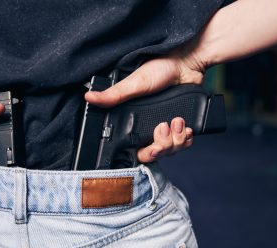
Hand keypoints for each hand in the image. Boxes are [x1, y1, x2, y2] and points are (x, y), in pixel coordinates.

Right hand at [84, 47, 205, 162]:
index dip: (144, 153)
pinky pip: (183, 144)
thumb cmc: (160, 68)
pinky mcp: (181, 126)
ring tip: (177, 121)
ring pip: (171, 151)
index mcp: (134, 121)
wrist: (187, 63)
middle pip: (155, 154)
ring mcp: (166, 129)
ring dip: (176, 139)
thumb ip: (114, 95)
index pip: (136, 150)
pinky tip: (185, 126)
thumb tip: (89, 98)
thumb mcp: (135, 83)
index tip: (151, 148)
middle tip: (163, 128)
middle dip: (162, 146)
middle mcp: (149, 128)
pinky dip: (186, 138)